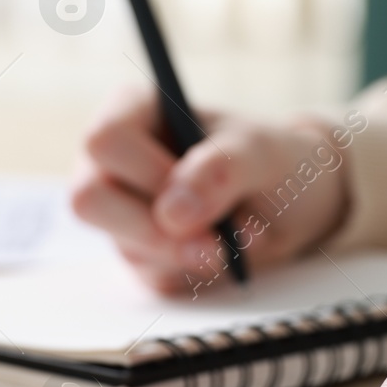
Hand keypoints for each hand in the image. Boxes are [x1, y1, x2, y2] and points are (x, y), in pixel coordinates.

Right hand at [71, 88, 353, 292]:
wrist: (298, 203)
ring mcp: (122, 211)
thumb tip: (171, 214)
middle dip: (155, 230)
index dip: (145, 173)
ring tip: (240, 238)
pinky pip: (152, 276)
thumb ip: (220, 168)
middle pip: (88, 199)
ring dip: (189, 253)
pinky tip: (227, 252)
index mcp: (135, 111)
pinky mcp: (141, 254)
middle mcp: (115, 161)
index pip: (103, 140)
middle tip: (214, 241)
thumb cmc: (274, 159)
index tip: (195, 192)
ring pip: (123, 245)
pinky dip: (198, 272)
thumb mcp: (262, 152)